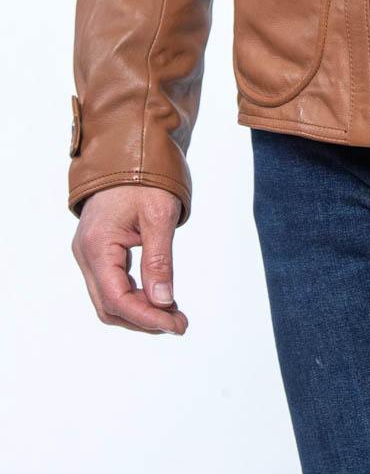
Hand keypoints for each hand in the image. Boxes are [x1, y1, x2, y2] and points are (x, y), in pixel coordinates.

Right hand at [71, 185, 187, 334]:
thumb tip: (164, 302)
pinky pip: (112, 283)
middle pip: (109, 306)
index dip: (147, 318)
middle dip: (144, 319)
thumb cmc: (144, 177)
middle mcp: (86, 253)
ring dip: (140, 310)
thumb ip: (159, 260)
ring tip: (173, 313)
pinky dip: (135, 295)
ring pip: (109, 298)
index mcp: (97, 246)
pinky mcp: (98, 250)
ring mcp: (89, 253)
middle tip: (179, 323)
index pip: (117, 299)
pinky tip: (159, 296)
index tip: (177, 325)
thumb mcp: (159, 216)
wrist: (128, 148)